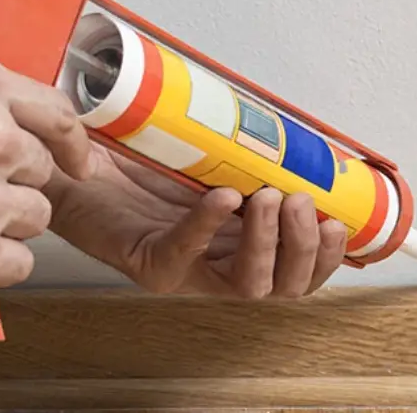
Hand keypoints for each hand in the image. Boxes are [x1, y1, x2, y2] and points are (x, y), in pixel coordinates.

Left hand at [48, 145, 346, 298]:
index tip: (341, 221)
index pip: (298, 272)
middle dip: (305, 249)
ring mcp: (183, 271)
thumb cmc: (137, 160)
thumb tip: (299, 130)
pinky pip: (185, 254)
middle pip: (283, 287)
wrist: (74, 163)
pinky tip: (223, 198)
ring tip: (271, 201)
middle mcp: (216, 266)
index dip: (326, 256)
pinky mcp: (147, 265)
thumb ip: (249, 154)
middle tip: (304, 205)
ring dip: (268, 244)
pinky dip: (209, 226)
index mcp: (239, 245)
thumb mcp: (209, 155)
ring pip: (246, 285)